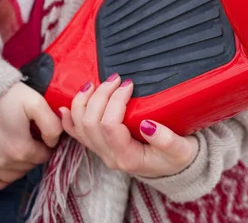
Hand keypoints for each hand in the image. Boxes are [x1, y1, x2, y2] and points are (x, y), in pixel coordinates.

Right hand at [0, 82, 62, 189]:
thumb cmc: (5, 97)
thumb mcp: (35, 102)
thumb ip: (52, 124)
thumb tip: (53, 142)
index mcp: (21, 149)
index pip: (44, 156)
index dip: (46, 145)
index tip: (42, 136)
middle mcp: (3, 162)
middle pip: (29, 166)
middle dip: (33, 154)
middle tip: (30, 139)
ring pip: (12, 176)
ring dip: (19, 166)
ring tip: (17, 148)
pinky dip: (0, 178)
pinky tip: (4, 165)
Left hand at [60, 74, 198, 177]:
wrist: (176, 169)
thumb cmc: (180, 158)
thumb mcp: (181, 150)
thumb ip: (166, 139)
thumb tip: (148, 125)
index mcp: (128, 157)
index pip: (110, 126)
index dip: (116, 101)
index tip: (129, 85)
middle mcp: (109, 156)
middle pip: (90, 123)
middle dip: (100, 95)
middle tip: (115, 79)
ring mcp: (102, 152)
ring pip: (79, 126)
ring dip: (83, 102)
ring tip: (95, 84)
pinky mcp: (100, 146)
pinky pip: (77, 134)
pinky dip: (69, 119)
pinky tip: (66, 107)